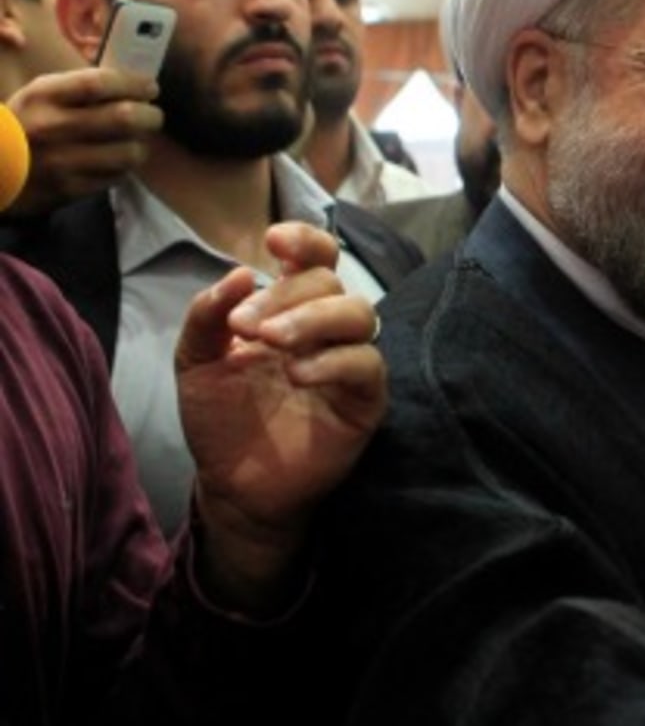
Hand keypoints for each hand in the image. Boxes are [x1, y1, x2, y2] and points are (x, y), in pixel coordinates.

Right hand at [3, 68, 161, 215]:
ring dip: (139, 146)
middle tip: (152, 116)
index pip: (99, 83)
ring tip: (133, 142)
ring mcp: (62, 161)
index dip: (133, 84)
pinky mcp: (70, 189)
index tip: (150, 88)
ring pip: (128, 152)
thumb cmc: (24, 125)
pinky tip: (115, 161)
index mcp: (44, 96)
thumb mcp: (40, 95)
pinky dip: (123, 168)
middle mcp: (52, 127)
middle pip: (124, 117)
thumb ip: (80, 87)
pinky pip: (116, 176)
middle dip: (150, 116)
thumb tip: (132, 86)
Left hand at [177, 221, 384, 613]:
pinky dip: (334, 361)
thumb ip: (207, 316)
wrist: (233, 484)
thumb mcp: (195, 360)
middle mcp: (327, 330)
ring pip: (359, 314)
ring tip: (271, 343)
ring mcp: (350, 363)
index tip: (273, 240)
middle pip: (331, 284)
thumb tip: (242, 272)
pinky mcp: (367, 401)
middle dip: (287, 296)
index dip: (305, 240)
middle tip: (245, 326)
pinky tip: (297, 373)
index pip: (316, 260)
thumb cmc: (220, 419)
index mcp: (291, 311)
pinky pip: (367, 365)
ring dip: (314, 319)